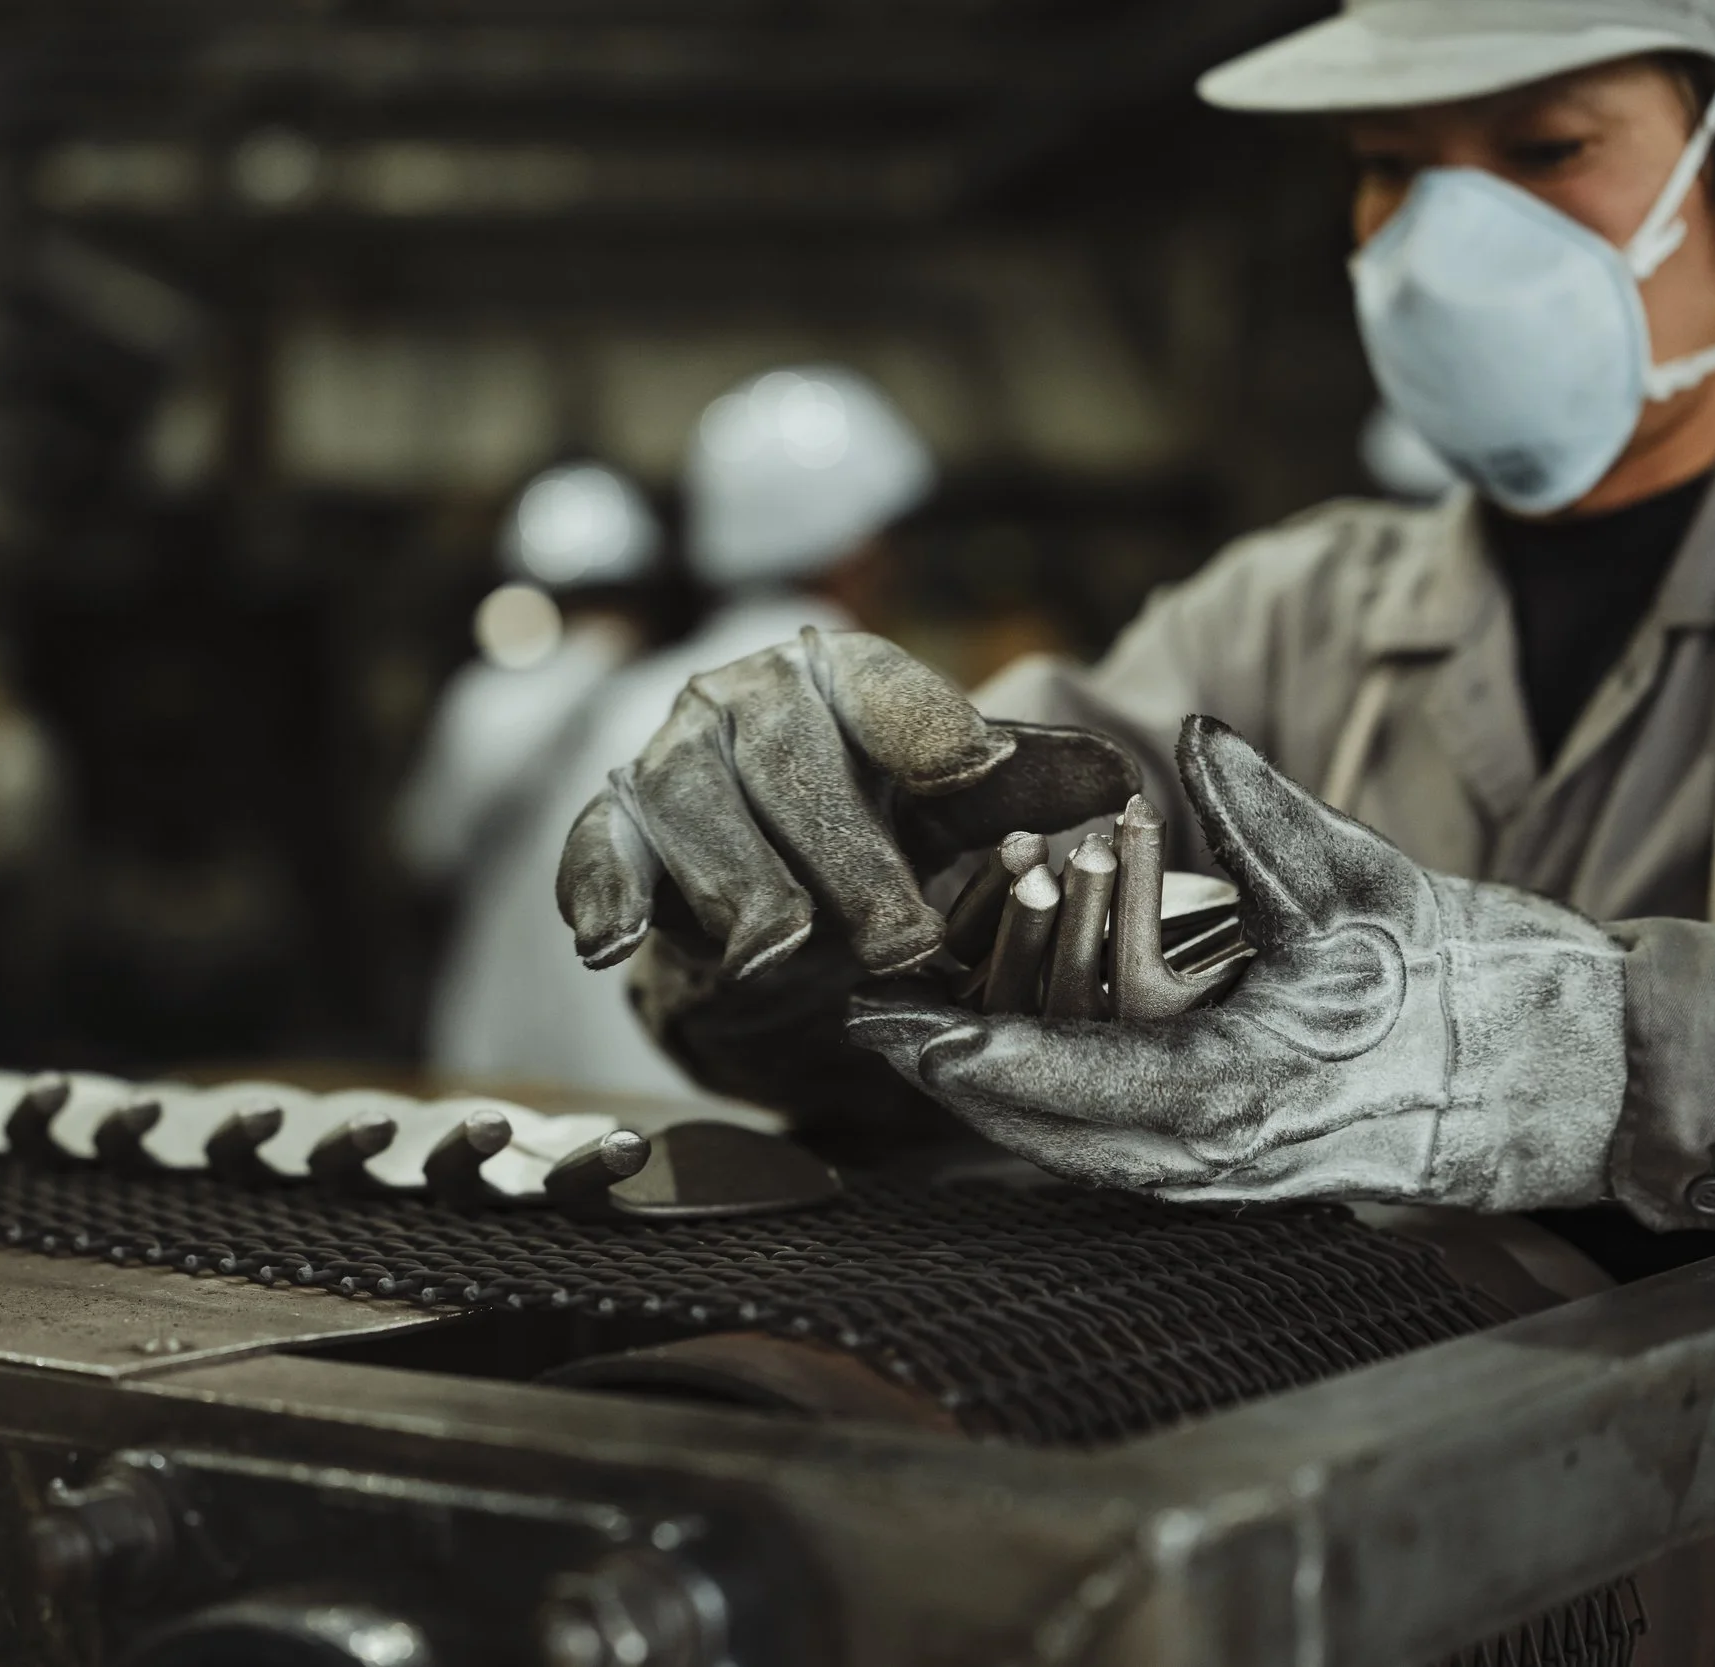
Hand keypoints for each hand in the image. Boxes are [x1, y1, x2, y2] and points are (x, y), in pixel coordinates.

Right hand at [557, 628, 1141, 979]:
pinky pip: (597, 849)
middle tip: (904, 941)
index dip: (931, 734)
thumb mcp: (954, 818)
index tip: (974, 778)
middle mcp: (744, 697)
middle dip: (846, 854)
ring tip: (780, 952)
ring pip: (694, 805)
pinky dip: (600, 891)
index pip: (887, 689)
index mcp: (841, 674)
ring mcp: (668, 757)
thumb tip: (1117, 779)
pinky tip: (613, 942)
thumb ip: (1023, 793)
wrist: (769, 899)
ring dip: (738, 883)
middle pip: (791, 759)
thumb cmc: (874, 837)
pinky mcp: (612, 826)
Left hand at [846, 717, 1627, 1211]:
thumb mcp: (1371, 881)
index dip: (961, 1050)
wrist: (1588, 1077)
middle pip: (1045, 1134)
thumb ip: (1267, 815)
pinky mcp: (1256, 1174)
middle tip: (874, 1033)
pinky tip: (1021, 1075)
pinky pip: (1128, 1156)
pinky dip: (1061, 1114)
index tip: (881, 1021)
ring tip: (924, 1050)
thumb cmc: (1493, 983)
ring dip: (998, 1103)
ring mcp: (1240, 1177)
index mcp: (1243, 1087)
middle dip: (954, 1083)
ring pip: (1080, 1154)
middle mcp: (1224, 1154)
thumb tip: (1195, 741)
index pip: (1063, 1080)